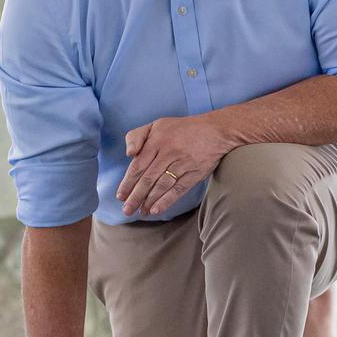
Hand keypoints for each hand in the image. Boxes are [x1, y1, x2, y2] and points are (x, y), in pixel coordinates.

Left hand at [116, 114, 230, 216]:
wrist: (215, 130)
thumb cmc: (182, 129)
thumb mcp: (156, 124)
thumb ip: (137, 136)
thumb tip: (129, 154)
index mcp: (156, 141)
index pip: (138, 166)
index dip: (128, 182)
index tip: (120, 196)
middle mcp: (168, 153)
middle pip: (148, 178)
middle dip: (136, 196)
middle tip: (127, 210)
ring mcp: (182, 164)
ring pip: (162, 185)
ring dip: (149, 201)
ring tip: (141, 212)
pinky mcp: (195, 173)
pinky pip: (178, 189)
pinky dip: (167, 200)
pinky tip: (156, 209)